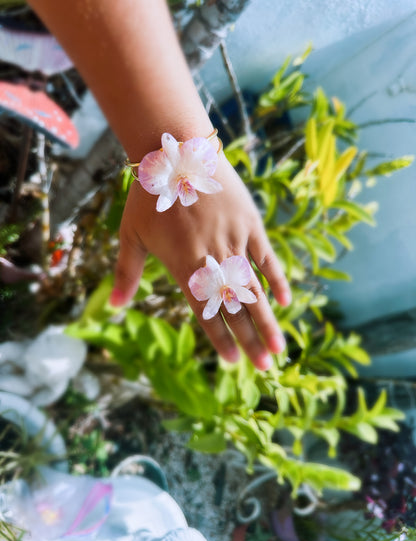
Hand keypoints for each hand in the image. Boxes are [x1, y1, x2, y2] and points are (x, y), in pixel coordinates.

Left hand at [110, 154, 290, 369]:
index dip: (218, 339)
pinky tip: (286, 302)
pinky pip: (265, 257)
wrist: (177, 151)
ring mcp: (234, 239)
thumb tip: (113, 309)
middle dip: (250, 340)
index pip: (203, 310)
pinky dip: (276, 279)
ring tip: (280, 348)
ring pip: (253, 287)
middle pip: (233, 306)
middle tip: (265, 369)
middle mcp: (211, 256)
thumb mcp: (131, 235)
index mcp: (182, 263)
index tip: (231, 364)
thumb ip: (125, 274)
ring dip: (267, 319)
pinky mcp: (249, 223)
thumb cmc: (150, 195)